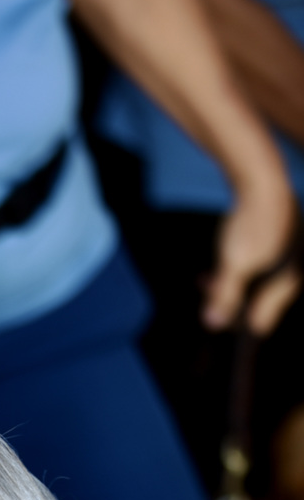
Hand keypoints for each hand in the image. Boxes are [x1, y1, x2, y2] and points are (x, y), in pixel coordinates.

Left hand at [205, 175, 299, 333]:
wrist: (261, 175)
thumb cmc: (251, 222)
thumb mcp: (234, 264)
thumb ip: (225, 295)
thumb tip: (213, 324)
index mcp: (290, 280)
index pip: (261, 319)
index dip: (236, 322)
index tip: (213, 318)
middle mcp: (295, 268)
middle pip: (260, 299)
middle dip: (231, 301)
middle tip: (206, 298)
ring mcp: (291, 250)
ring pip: (257, 278)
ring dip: (231, 283)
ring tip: (205, 280)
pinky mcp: (282, 235)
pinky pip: (260, 260)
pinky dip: (239, 264)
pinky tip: (222, 259)